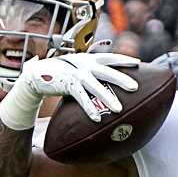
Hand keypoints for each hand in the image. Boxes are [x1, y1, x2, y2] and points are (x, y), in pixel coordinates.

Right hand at [16, 53, 138, 120]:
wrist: (39, 74)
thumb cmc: (62, 72)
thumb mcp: (78, 66)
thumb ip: (91, 69)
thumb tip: (106, 77)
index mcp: (89, 59)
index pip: (110, 58)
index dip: (124, 60)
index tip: (138, 63)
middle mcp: (85, 65)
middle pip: (107, 72)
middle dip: (122, 79)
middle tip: (135, 87)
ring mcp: (77, 75)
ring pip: (96, 88)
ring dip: (108, 98)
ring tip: (119, 109)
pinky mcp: (68, 85)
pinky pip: (82, 98)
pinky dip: (89, 108)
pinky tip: (97, 118)